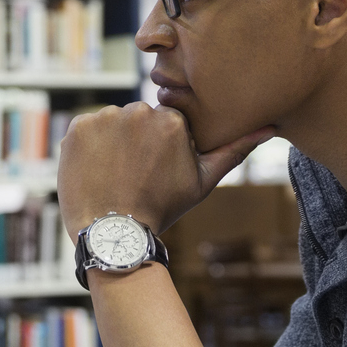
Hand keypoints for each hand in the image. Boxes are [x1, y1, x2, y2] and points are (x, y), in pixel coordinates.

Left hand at [57, 103, 272, 234]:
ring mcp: (105, 118)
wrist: (113, 234)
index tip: (154, 170)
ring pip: (112, 122)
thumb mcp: (202, 181)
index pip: (166, 121)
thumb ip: (233, 150)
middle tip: (133, 175)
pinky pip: (86, 127)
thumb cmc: (161, 208)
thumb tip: (269, 126)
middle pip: (138, 119)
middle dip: (136, 141)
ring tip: (114, 174)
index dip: (160, 147)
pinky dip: (89, 145)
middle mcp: (138, 112)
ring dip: (112, 141)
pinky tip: (96, 170)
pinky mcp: (77, 127)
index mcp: (171, 121)